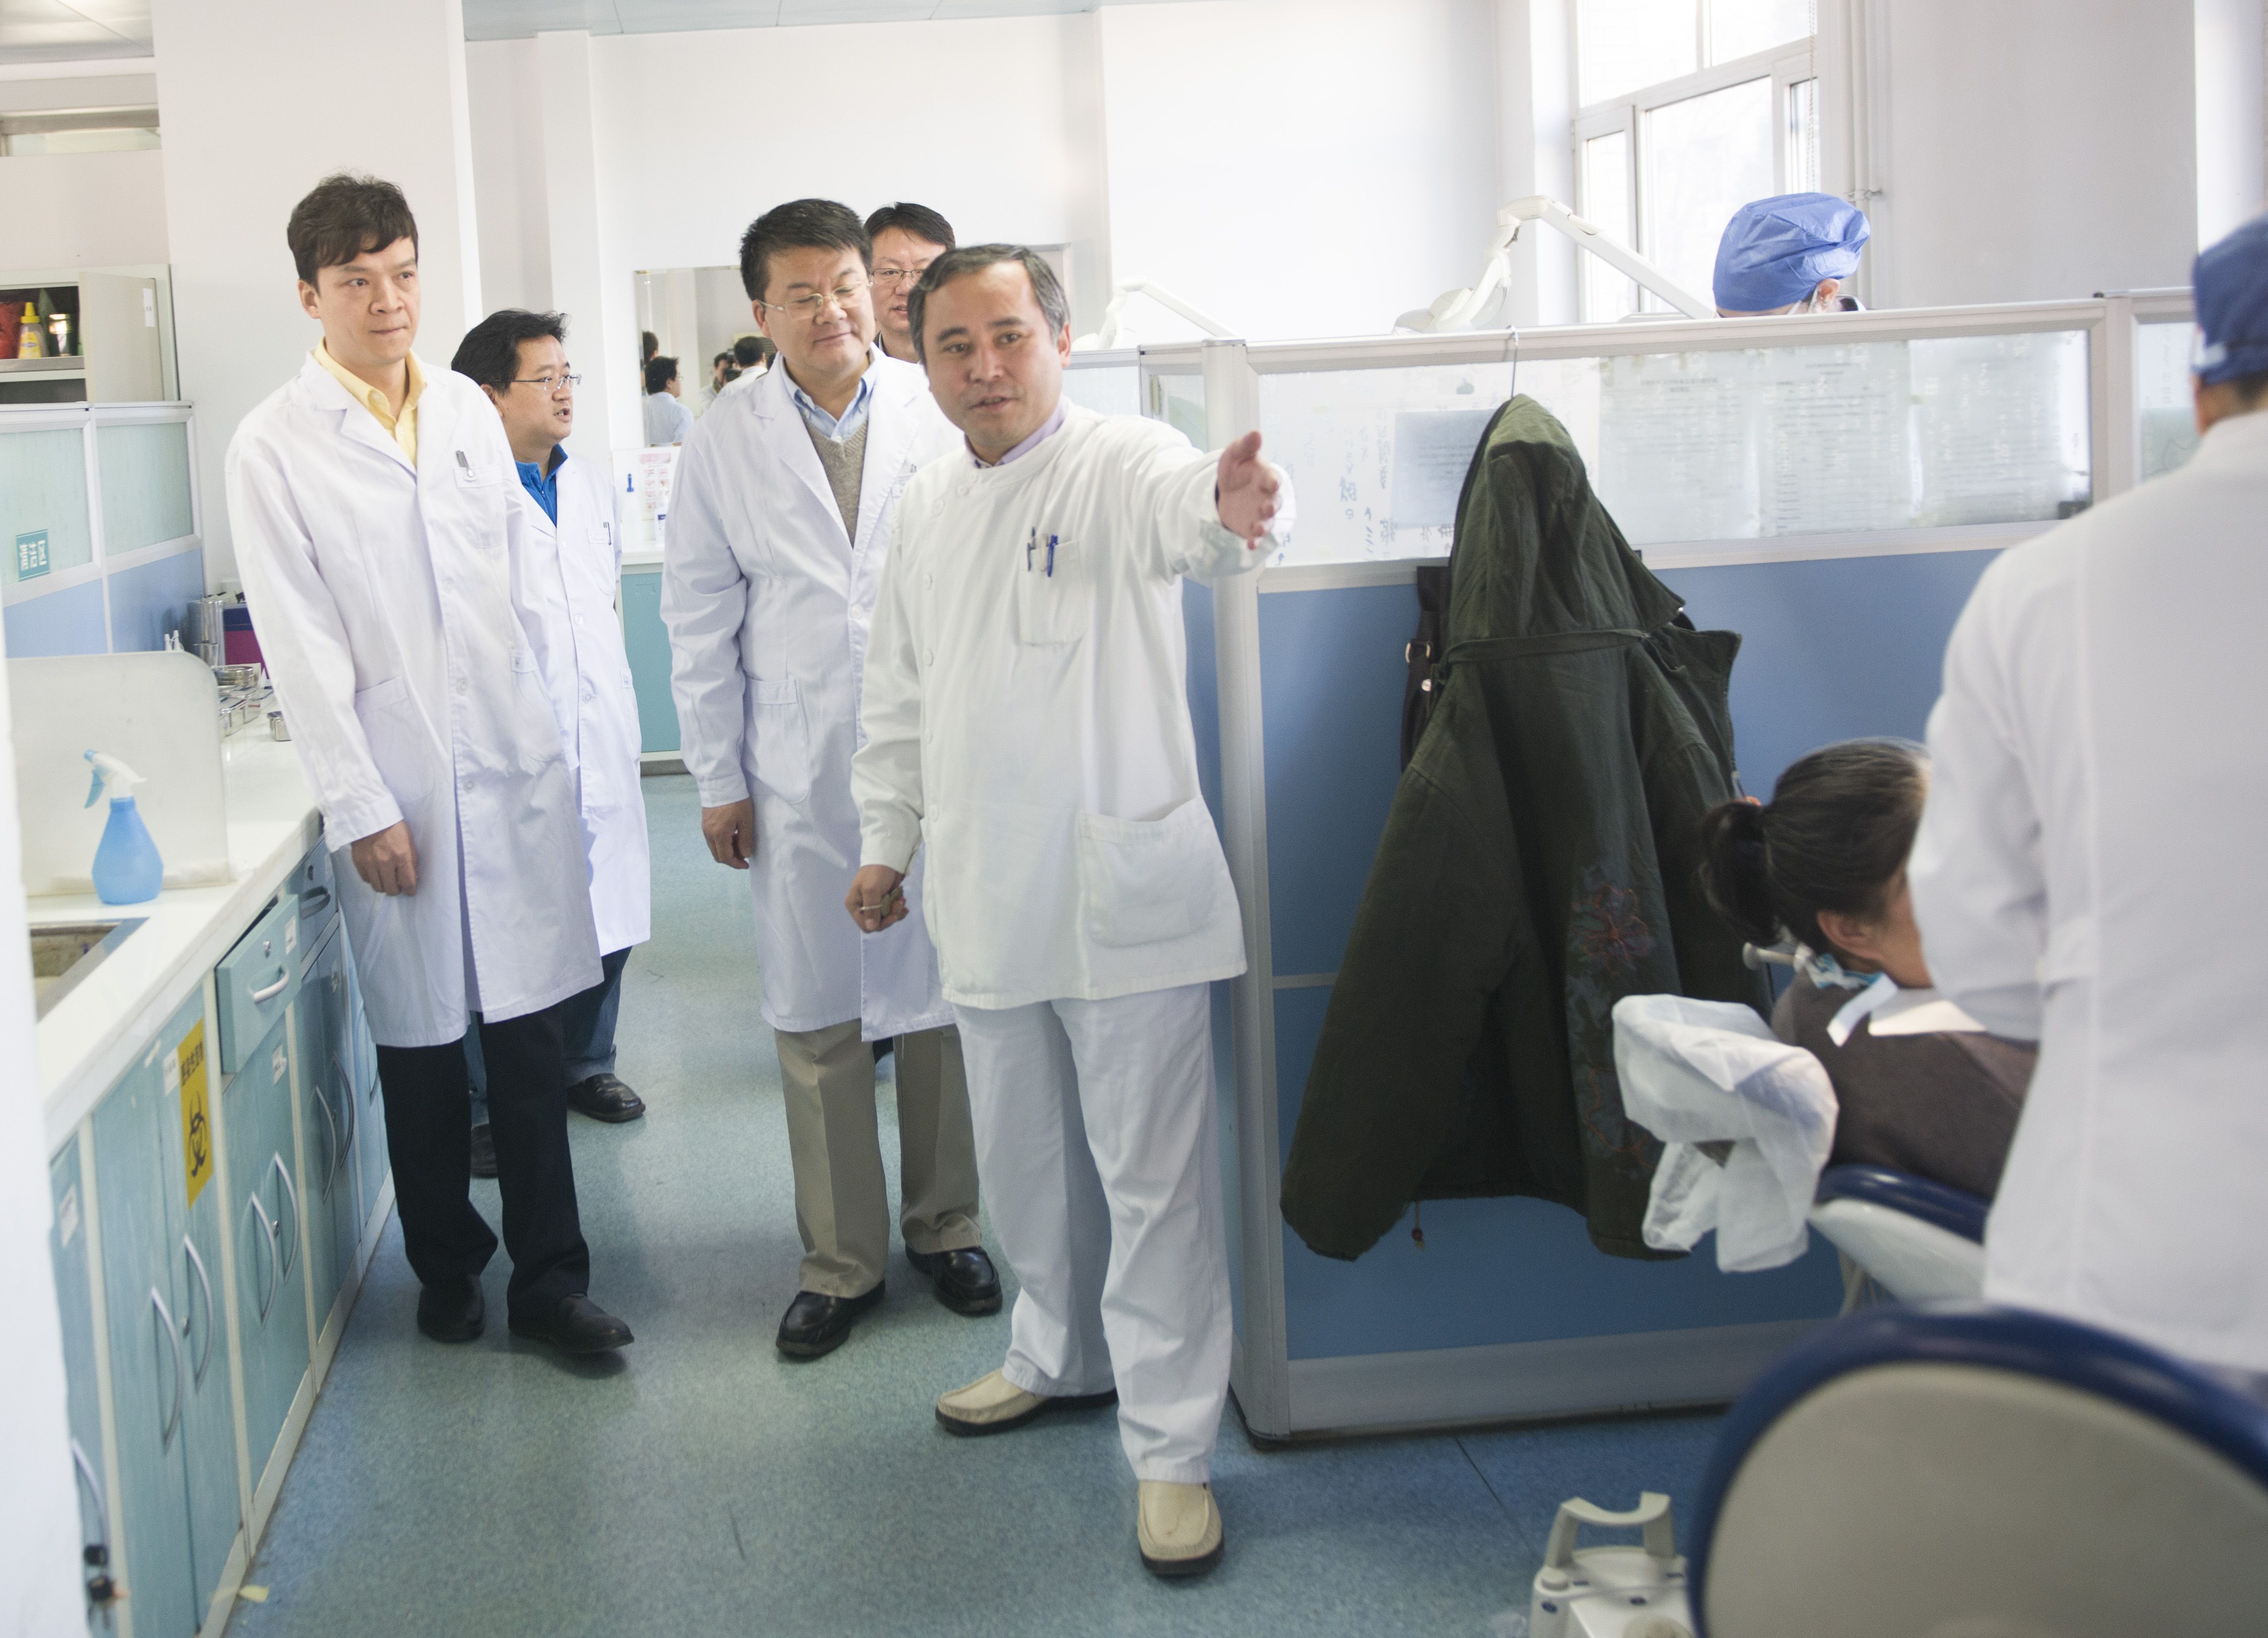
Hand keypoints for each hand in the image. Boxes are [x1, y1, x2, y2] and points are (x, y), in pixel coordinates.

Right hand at [350, 821, 418, 895]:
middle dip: (396, 890)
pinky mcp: (358, 862)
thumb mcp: (409, 841)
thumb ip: (411, 861)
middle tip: (397, 885)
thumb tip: (413, 877)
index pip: (408, 883)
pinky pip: (366, 879)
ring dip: (384, 886)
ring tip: (386, 879)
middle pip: (391, 890)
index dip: (410, 890)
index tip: (410, 891)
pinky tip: (376, 872)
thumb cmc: (394, 828)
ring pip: (377, 887)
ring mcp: (370, 863)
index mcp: (401, 856)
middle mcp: (385, 862)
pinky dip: (372, 879)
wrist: (370, 817)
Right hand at [702, 799, 755, 868]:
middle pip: (718, 855)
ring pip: (715, 848)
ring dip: (727, 849)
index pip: (725, 858)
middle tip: (744, 853)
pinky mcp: (705, 823)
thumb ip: (745, 839)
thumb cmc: (736, 800)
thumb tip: (746, 854)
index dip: (736, 864)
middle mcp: (709, 834)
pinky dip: (722, 842)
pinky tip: (732, 834)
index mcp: (719, 834)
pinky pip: (712, 839)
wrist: (720, 782)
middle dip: (732, 858)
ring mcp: (705, 828)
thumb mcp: (746, 820)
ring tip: (740, 841)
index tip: (746, 864)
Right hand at [846, 865, 907, 933]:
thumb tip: (871, 928)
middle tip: (898, 905)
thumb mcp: (871, 890)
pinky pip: (891, 912)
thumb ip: (871, 909)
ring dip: (896, 912)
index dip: (879, 924)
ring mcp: (874, 904)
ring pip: (885, 918)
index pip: (865, 925)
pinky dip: (898, 909)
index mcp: (854, 905)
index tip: (891, 916)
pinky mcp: (884, 900)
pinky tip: (903, 902)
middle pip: (877, 923)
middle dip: (889, 917)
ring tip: (901, 901)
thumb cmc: (876, 872)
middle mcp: (862, 907)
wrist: (888, 858)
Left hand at [1214, 430, 1281, 548]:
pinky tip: (1250, 545)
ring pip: (1267, 522)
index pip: (1272, 478)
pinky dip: (1255, 541)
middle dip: (1272, 506)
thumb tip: (1256, 432)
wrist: (1226, 488)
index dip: (1272, 481)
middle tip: (1267, 509)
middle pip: (1274, 503)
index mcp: (1265, 477)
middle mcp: (1266, 496)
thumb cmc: (1236, 468)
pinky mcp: (1250, 527)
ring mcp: (1260, 514)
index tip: (1272, 482)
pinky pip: (1255, 536)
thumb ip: (1245, 446)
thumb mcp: (1235, 454)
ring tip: (1258, 529)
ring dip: (1265, 527)